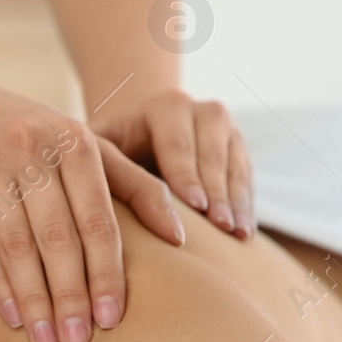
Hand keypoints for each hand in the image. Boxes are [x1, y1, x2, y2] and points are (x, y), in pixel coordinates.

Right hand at [0, 83, 180, 341]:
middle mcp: (33, 149)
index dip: (106, 273)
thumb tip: (179, 236)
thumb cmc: (21, 129)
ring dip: (34, 300)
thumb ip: (130, 182)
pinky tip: (12, 317)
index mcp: (75, 141)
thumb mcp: (76, 142)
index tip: (112, 320)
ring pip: (17, 245)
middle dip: (71, 296)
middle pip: (59, 238)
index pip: (99, 220)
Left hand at [90, 88, 254, 238]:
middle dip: (217, 194)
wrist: (140, 129)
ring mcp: (227, 129)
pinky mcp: (239, 149)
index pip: (177, 145)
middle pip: (213, 156)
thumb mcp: (99, 146)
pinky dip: (247, 205)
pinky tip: (245, 232)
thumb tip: (94, 195)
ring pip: (236, 167)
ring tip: (238, 234)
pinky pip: (247, 178)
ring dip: (238, 202)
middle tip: (221, 226)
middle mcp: (203, 112)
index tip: (195, 206)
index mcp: (166, 107)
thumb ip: (101, 164)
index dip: (187, 176)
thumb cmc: (111, 144)